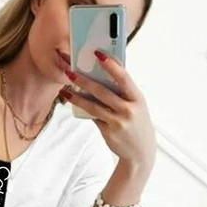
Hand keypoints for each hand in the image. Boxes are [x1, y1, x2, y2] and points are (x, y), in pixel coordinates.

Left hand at [59, 51, 156, 169]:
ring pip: (93, 106)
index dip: (111, 65)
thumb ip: (122, 93)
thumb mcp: (136, 106)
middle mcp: (128, 109)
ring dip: (77, 97)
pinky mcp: (108, 132)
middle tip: (71, 72)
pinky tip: (73, 102)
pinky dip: (83, 109)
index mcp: (138, 98)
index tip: (98, 54)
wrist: (140, 152)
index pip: (123, 78)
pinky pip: (93, 117)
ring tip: (65, 91)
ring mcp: (118, 122)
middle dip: (85, 81)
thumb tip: (100, 77)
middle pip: (103, 92)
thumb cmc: (137, 123)